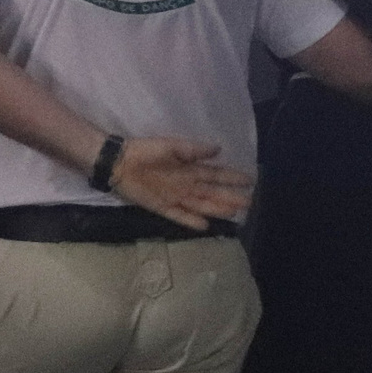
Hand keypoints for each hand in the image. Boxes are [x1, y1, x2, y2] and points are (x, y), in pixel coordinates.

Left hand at [106, 137, 254, 230]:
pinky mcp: (162, 207)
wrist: (121, 162)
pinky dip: (192, 221)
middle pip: (213, 193)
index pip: (216, 174)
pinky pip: (180, 216)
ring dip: (217, 209)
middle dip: (231, 197)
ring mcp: (176, 197)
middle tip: (249, 202)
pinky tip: (206, 226)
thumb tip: (219, 149)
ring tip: (234, 213)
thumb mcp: (173, 146)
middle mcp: (187, 185)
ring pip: (201, 205)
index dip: (233, 178)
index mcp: (190, 168)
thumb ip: (195, 150)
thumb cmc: (147, 151)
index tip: (250, 180)